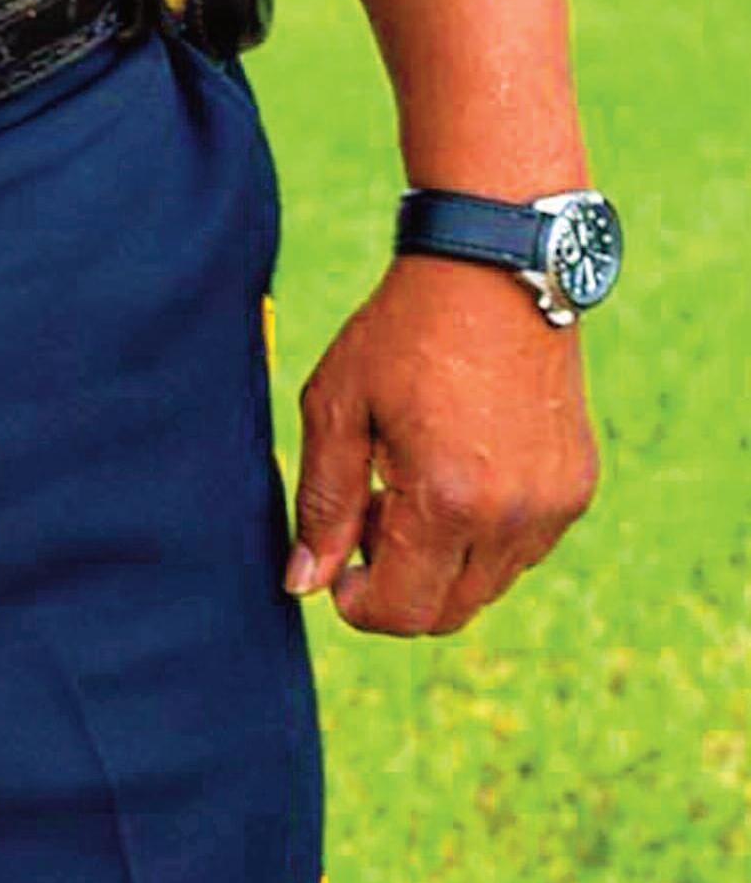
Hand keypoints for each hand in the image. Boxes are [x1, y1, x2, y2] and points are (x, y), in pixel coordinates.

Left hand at [286, 251, 599, 637]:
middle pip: (448, 611)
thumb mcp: (337, 407)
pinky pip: (523, 548)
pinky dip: (484, 535)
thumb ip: (323, 504)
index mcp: (447, 500)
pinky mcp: (577, 487)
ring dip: (442, 561)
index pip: (402, 611)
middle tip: (372, 513)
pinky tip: (458, 471)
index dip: (358, 605)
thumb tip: (305, 584)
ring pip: (487, 584)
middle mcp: (513, 516)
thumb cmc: (403, 333)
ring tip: (412, 482)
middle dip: (398, 584)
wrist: (493, 271)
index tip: (337, 570)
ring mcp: (555, 505)